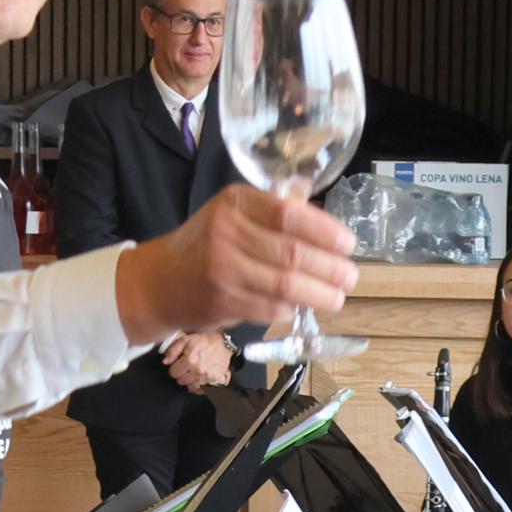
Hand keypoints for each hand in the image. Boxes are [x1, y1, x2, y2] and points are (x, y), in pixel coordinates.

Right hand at [118, 184, 356, 341]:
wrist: (161, 281)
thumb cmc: (206, 243)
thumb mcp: (233, 213)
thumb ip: (275, 212)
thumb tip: (326, 223)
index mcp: (236, 202)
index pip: (290, 214)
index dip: (325, 231)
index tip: (348, 244)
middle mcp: (228, 231)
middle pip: (294, 253)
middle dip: (330, 268)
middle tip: (350, 276)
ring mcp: (224, 268)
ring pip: (287, 284)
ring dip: (320, 294)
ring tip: (337, 297)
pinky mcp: (223, 300)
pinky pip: (271, 307)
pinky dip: (292, 308)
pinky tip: (302, 307)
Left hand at [160, 330, 230, 391]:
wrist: (224, 342)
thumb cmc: (205, 340)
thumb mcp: (186, 339)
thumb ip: (173, 350)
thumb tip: (165, 361)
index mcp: (189, 360)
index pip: (173, 373)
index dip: (174, 368)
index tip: (178, 364)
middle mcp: (198, 370)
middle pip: (181, 381)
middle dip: (182, 374)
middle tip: (186, 367)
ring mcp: (207, 376)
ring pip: (191, 387)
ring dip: (190, 380)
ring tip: (193, 372)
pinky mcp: (215, 380)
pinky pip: (203, 390)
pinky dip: (200, 386)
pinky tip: (200, 379)